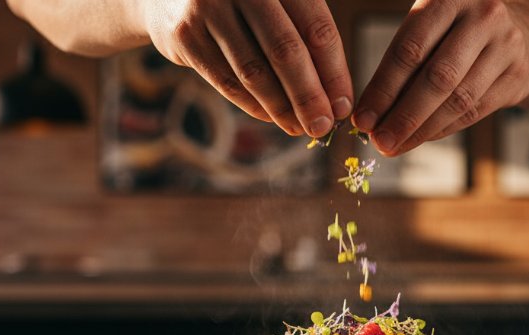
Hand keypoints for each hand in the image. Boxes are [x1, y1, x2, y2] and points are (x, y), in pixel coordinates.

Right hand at [144, 0, 353, 136]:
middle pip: (286, 50)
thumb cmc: (241, 4)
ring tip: (299, 128)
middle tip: (323, 127)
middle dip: (309, 96)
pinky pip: (226, 81)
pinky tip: (272, 117)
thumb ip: (305, 38)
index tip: (343, 106)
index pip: (316, 28)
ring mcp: (209, 8)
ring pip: (254, 71)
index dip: (334, 72)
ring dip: (281, 107)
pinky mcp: (185, 35)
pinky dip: (253, 105)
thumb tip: (337, 98)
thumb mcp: (276, 4)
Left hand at [352, 0, 528, 155]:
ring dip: (423, 129)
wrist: (518, 30)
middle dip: (403, 116)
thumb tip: (371, 114)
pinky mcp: (519, 74)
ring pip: (458, 99)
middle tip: (380, 141)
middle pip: (437, 78)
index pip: (409, 50)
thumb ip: (403, 61)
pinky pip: (476, 111)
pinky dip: (444, 129)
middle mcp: (482, 16)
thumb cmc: (456, 31)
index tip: (363, 119)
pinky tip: (422, 138)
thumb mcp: (430, 26)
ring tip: (397, 145)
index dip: (383, 89)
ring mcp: (506, 45)